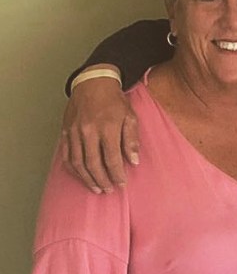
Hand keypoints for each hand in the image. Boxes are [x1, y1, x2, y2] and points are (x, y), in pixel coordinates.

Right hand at [62, 74, 138, 192]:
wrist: (93, 82)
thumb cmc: (114, 101)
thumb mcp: (130, 117)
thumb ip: (132, 140)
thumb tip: (134, 161)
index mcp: (107, 128)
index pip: (112, 159)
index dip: (117, 174)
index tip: (122, 184)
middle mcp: (88, 131)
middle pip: (93, 164)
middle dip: (102, 180)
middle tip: (109, 190)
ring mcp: (74, 132)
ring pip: (78, 162)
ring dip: (87, 178)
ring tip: (96, 188)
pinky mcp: (66, 131)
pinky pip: (67, 154)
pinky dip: (73, 168)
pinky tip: (81, 176)